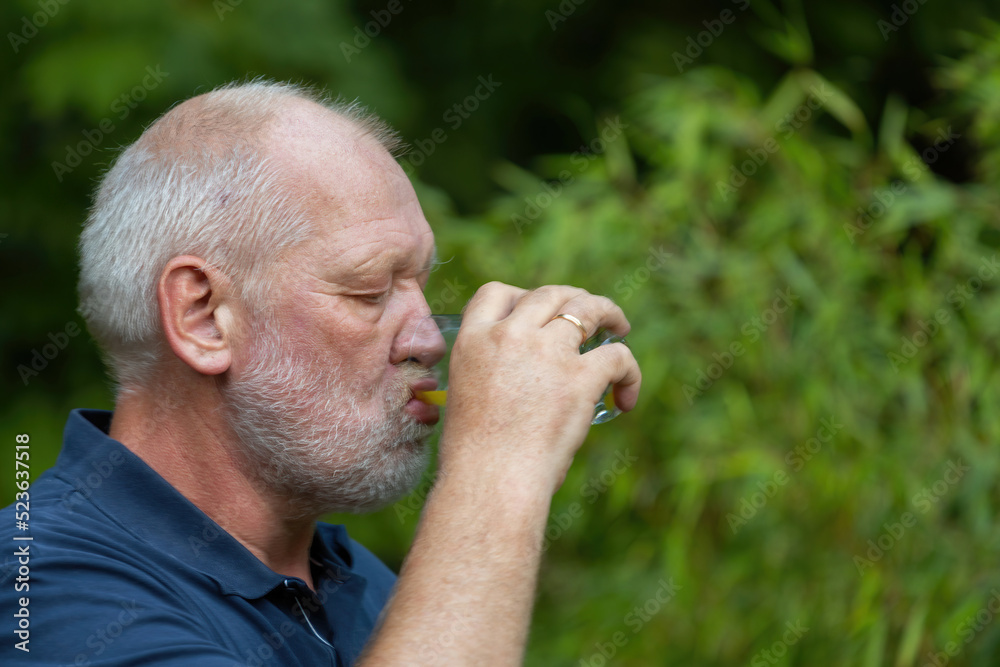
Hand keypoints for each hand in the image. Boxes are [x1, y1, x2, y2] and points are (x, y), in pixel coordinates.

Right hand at [438, 282, 640, 495]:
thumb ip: (491, 373)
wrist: (490, 479)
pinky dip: (630, 373)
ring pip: (588, 308)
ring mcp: (547, 352)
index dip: (521, 296)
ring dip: (609, 313)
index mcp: (474, 339)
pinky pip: (617, 356)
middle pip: (548, 293)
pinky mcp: (580, 378)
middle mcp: (510, 335)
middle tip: (589, 314)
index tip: (538, 313)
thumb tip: (525, 380)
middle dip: (572, 298)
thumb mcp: (464, 397)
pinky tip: (626, 397)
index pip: (496, 293)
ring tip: (620, 328)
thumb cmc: (475, 455)